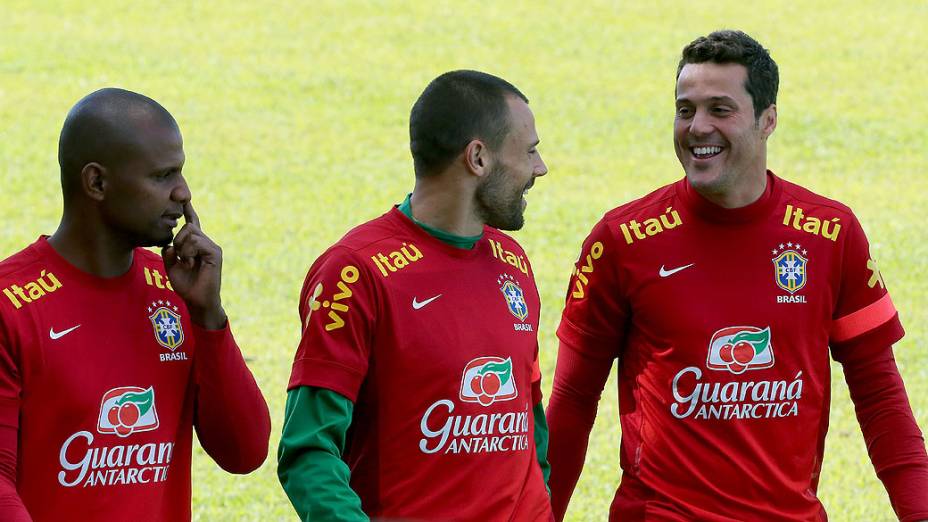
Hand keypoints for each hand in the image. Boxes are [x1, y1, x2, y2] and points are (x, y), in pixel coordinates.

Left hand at [162, 201, 226, 328]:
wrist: (198, 301)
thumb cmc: (186, 286)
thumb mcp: (171, 266)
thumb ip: (169, 253)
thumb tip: (169, 244)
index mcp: (197, 245)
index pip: (192, 224)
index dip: (188, 211)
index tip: (184, 199)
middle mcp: (206, 243)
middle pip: (188, 227)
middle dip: (178, 240)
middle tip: (179, 257)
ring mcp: (212, 247)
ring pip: (191, 233)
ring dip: (182, 248)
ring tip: (186, 262)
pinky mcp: (215, 253)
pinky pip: (197, 242)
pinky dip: (189, 252)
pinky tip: (190, 263)